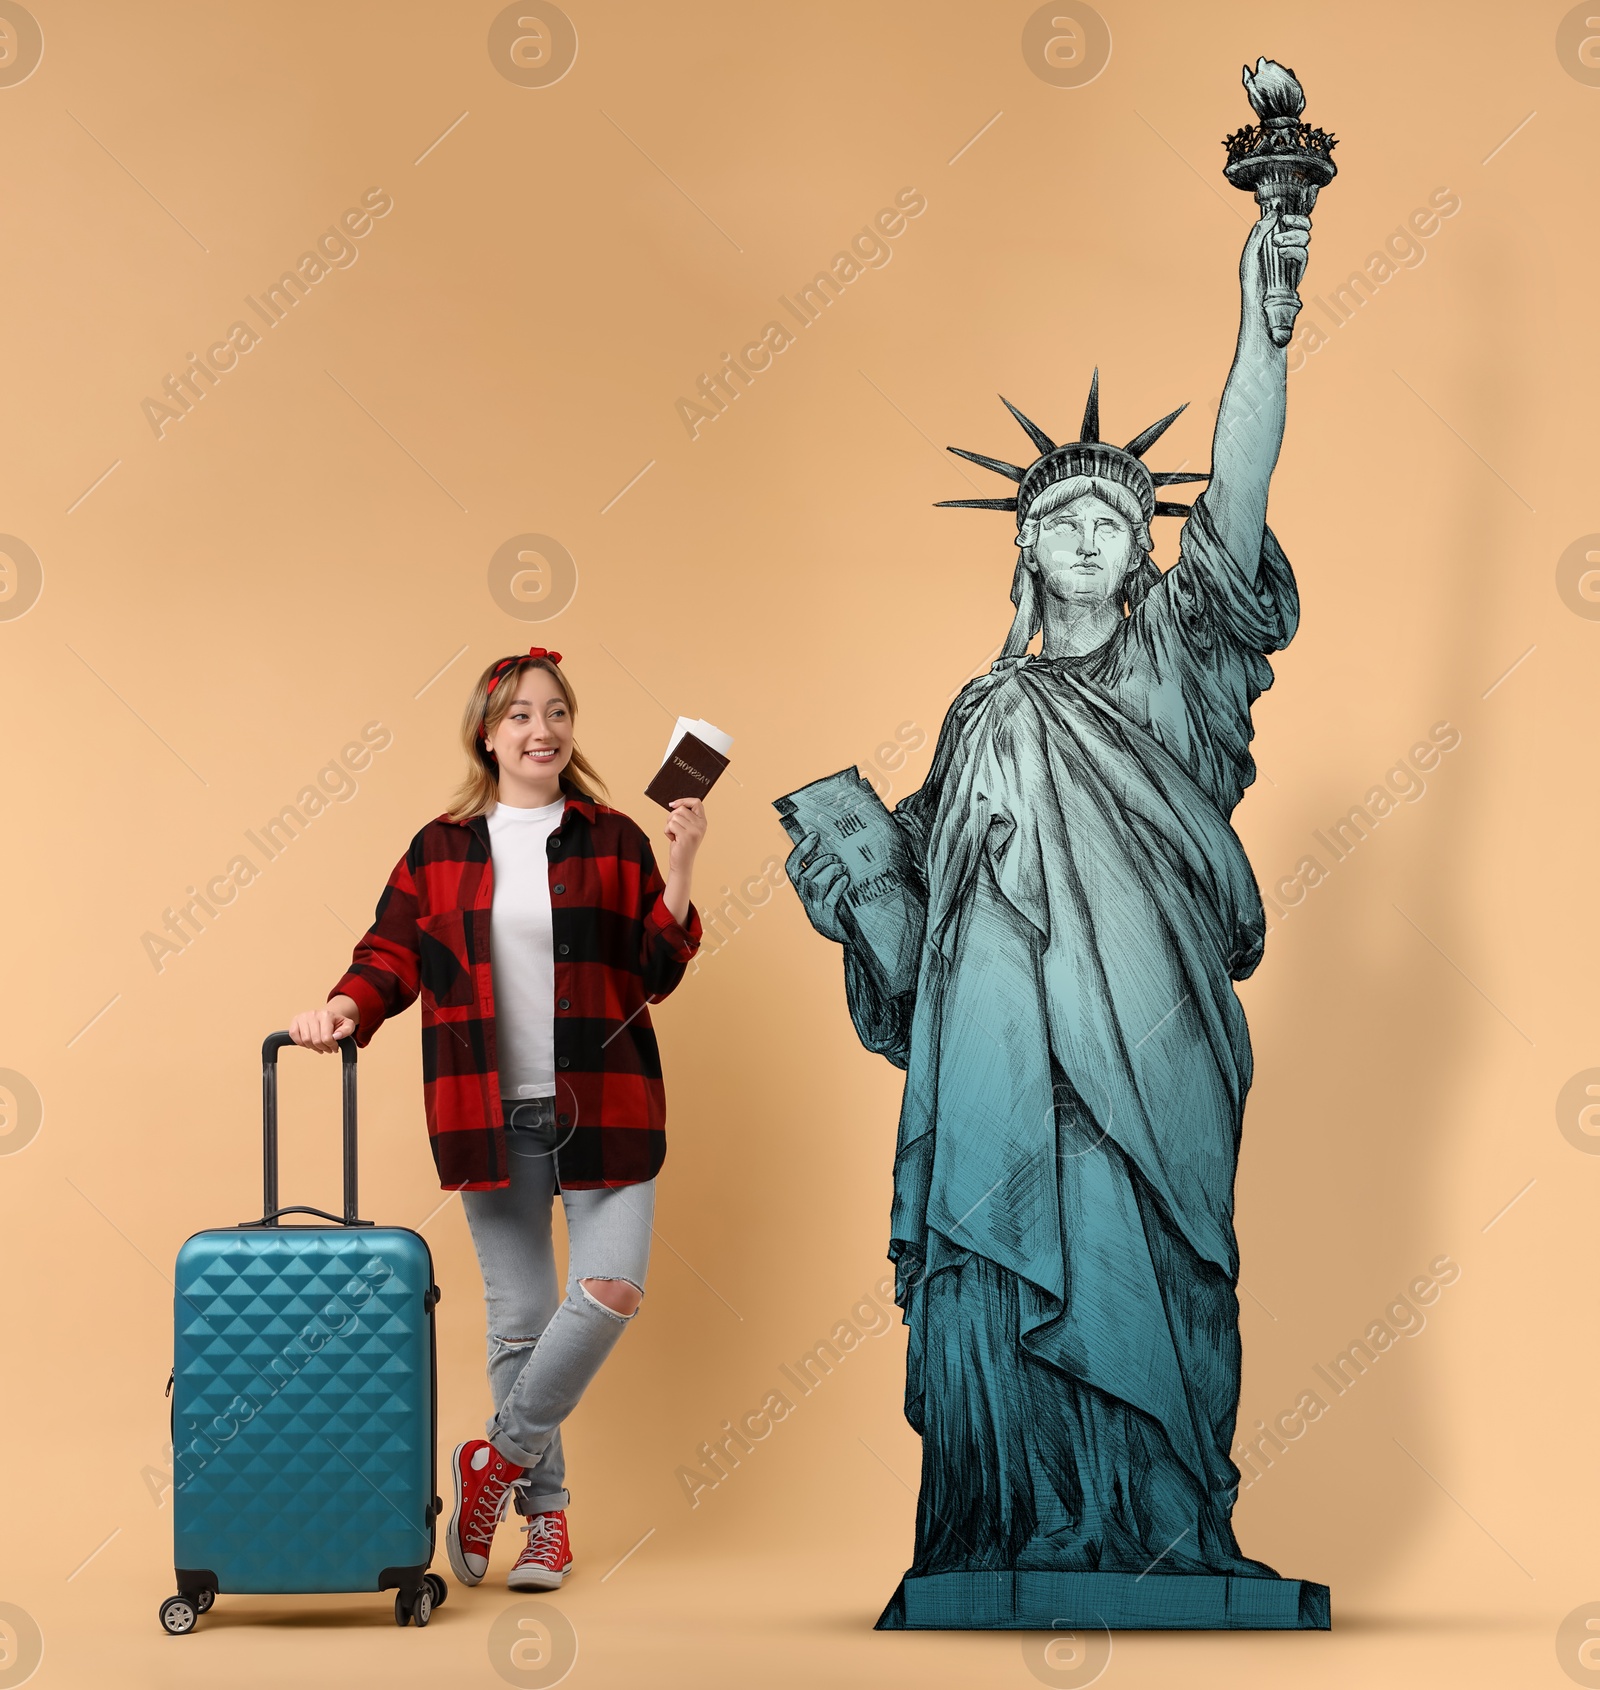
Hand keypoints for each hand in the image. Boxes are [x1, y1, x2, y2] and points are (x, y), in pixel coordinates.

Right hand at [289, 999, 356, 1051]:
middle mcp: (313, 1014)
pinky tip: (309, 1043)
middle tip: (327, 1049)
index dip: (331, 1046)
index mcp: (326, 1015)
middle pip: (315, 1040)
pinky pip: (294, 1035)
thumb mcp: (347, 1025)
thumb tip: (336, 1036)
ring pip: (305, 1040)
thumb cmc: (336, 1022)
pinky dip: (301, 1043)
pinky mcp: (295, 1021)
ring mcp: (303, 1017)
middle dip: (323, 1048)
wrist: (326, 1016)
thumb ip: (347, 1030)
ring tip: (319, 1047)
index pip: (326, 1038)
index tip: (334, 1048)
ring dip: (313, 1047)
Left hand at [664, 797, 705, 871]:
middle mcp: (701, 826)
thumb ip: (685, 816)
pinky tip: (673, 840)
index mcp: (703, 822)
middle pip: (681, 809)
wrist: (682, 863)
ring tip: (675, 835)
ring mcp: (694, 831)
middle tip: (674, 828)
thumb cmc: (682, 845)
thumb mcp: (687, 828)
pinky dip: (667, 832)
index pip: (696, 802)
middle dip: (672, 816)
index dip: (684, 801)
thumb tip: (674, 804)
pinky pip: (670, 825)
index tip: (673, 805)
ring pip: (674, 816)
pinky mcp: (685, 837)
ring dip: (669, 825)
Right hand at [784, 828, 851, 943]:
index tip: (814, 835)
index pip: (792, 866)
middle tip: (837, 858)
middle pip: (805, 874)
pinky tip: (846, 879)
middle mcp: (804, 897)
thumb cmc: (839, 907)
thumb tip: (834, 846)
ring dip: (831, 871)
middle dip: (822, 861)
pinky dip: (838, 885)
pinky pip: (830, 897)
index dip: (800, 849)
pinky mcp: (827, 916)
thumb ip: (826, 872)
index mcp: (802, 888)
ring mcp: (814, 908)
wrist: (847, 935)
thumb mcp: (827, 889)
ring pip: (815, 883)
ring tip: (843, 868)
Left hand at [1241, 207, 1311, 318]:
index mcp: (1274, 238)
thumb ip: (1260, 231)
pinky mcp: (1300, 267)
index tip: (1283, 211)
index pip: (1288, 219)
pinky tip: (1282, 253)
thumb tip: (1273, 212)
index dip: (1290, 212)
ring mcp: (1294, 255)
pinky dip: (1293, 249)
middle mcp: (1287, 244)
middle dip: (1297, 219)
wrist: (1258, 302)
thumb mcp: (1250, 252)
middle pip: (1303, 224)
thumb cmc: (1251, 279)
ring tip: (1277, 243)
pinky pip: (1304, 251)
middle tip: (1285, 221)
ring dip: (1293, 234)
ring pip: (1305, 236)